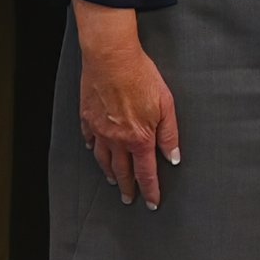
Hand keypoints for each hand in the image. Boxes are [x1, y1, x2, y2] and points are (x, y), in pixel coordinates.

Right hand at [72, 1, 179, 208]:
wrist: (111, 57)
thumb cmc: (140, 75)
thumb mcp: (166, 104)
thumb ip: (170, 134)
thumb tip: (173, 157)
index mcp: (139, 138)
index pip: (146, 172)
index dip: (150, 190)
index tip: (151, 202)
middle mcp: (117, 139)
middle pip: (122, 171)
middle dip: (127, 187)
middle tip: (129, 198)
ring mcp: (99, 129)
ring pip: (103, 159)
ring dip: (110, 173)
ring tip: (113, 181)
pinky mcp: (87, 117)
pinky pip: (89, 140)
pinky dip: (92, 148)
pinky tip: (93, 150)